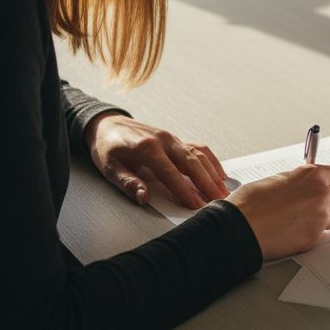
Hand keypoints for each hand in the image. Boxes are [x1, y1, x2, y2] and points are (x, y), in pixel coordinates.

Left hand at [85, 112, 228, 207]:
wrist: (106, 124)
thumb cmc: (107, 147)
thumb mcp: (109, 167)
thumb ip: (128, 182)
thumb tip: (144, 197)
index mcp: (146, 148)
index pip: (170, 172)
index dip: (184, 190)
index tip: (195, 205)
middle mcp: (163, 140)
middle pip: (191, 162)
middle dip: (206, 183)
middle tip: (218, 200)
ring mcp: (172, 137)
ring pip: (198, 155)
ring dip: (212, 173)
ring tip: (223, 191)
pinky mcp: (175, 138)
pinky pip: (198, 148)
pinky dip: (211, 161)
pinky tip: (219, 173)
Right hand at [227, 163, 329, 260]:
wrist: (240, 226)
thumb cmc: (252, 202)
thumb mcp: (279, 180)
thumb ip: (301, 181)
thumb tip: (309, 184)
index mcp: (313, 175)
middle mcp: (321, 194)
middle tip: (317, 205)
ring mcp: (320, 217)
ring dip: (325, 219)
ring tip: (302, 219)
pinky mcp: (314, 237)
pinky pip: (323, 234)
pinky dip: (313, 233)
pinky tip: (295, 230)